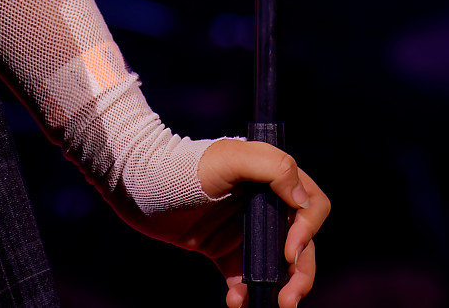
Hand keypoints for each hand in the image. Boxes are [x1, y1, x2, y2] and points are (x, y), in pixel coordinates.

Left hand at [76, 137, 325, 307]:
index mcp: (273, 179)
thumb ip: (272, 167)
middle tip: (289, 299)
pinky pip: (244, 277)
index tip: (289, 252)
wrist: (138, 184)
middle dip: (301, 273)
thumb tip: (302, 200)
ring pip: (277, 264)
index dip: (307, 231)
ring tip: (271, 304)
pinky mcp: (223, 249)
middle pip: (301, 243)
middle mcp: (264, 204)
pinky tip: (235, 300)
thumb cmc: (184, 165)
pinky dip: (245, 292)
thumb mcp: (228, 156)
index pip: (310, 206)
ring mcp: (244, 229)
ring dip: (279, 287)